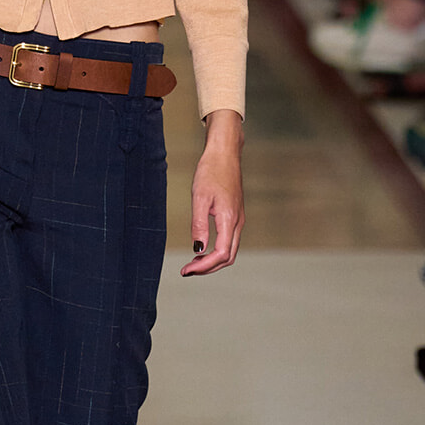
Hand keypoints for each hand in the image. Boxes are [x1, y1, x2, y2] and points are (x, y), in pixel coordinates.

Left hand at [181, 110, 243, 277]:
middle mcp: (238, 222)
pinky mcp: (235, 215)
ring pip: (230, 250)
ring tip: (192, 263)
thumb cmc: (211, 171)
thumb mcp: (200, 197)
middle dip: (208, 268)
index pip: (220, 254)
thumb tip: (198, 250)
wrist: (225, 153)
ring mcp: (238, 219)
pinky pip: (229, 241)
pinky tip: (202, 249)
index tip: (186, 270)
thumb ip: (199, 225)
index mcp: (229, 219)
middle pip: (227, 257)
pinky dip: (216, 251)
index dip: (204, 267)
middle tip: (187, 271)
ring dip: (212, 261)